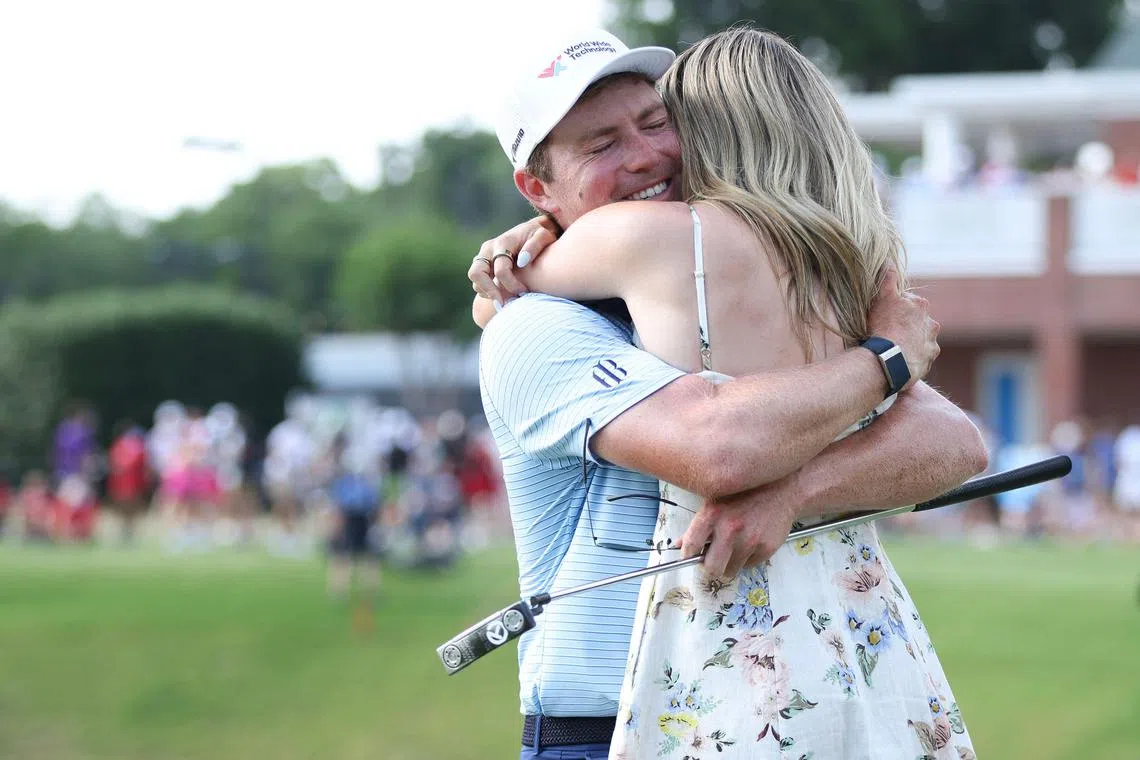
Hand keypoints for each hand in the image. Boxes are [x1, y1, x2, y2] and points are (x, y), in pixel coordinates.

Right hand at [468, 216, 558, 304]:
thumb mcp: (543, 235)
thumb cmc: (540, 234)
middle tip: (502, 305)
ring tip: (507, 300)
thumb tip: (522, 261)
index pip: (501, 271)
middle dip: (489, 291)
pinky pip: (479, 283)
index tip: (524, 292)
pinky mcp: (484, 265)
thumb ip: (535, 245)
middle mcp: (488, 249)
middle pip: (476, 273)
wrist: (533, 230)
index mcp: (503, 243)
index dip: (512, 285)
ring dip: (488, 293)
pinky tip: (505, 296)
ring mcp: (484, 257)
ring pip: (476, 281)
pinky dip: (488, 292)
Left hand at [679, 474, 802, 577]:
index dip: (689, 555)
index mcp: (712, 514)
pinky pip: (749, 566)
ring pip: (730, 571)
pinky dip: (746, 560)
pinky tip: (749, 543)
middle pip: (711, 568)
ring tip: (733, 548)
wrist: (781, 488)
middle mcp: (730, 528)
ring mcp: (750, 540)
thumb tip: (679, 544)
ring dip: (729, 564)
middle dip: (710, 567)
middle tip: (713, 560)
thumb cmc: (745, 493)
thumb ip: (698, 524)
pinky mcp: (766, 548)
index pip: (691, 547)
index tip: (691, 556)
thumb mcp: (716, 501)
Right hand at [866, 268, 939, 386]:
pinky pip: (922, 356)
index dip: (896, 309)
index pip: (908, 303)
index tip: (885, 317)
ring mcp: (931, 342)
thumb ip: (888, 279)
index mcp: (920, 305)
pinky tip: (901, 360)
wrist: (890, 360)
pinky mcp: (929, 359)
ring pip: (922, 339)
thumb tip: (889, 261)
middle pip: (918, 322)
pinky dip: (914, 357)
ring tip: (895, 349)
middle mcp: (931, 323)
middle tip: (889, 333)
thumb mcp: (882, 298)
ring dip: (912, 342)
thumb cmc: (884, 327)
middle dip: (907, 326)